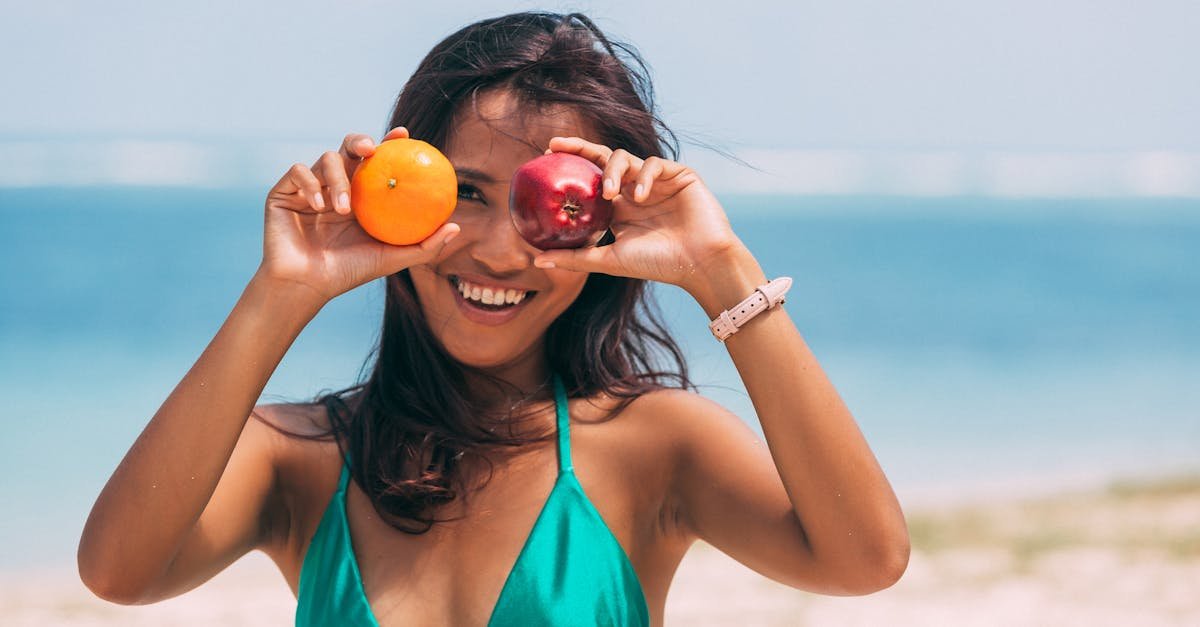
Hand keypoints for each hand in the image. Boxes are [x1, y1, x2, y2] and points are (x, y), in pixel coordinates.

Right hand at [259, 126, 459, 301]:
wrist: (306, 286)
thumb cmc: (349, 272)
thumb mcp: (392, 259)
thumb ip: (425, 245)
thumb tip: (457, 226)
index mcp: (361, 194)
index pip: (377, 161)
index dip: (390, 143)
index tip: (405, 135)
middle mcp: (336, 184)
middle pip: (349, 148)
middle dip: (360, 140)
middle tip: (371, 150)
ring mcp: (310, 187)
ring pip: (325, 159)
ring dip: (338, 181)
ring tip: (344, 209)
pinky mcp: (284, 192)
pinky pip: (297, 172)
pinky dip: (310, 185)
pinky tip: (319, 205)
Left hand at [532, 137, 746, 292]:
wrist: (700, 265)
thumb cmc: (657, 264)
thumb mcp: (609, 260)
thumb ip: (575, 258)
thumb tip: (537, 262)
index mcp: (620, 207)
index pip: (591, 178)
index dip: (571, 164)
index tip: (546, 154)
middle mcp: (636, 190)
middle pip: (604, 158)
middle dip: (580, 148)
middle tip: (558, 146)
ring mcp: (657, 181)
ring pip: (626, 158)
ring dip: (613, 171)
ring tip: (609, 194)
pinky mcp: (679, 175)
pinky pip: (654, 164)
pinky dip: (644, 177)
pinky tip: (640, 197)